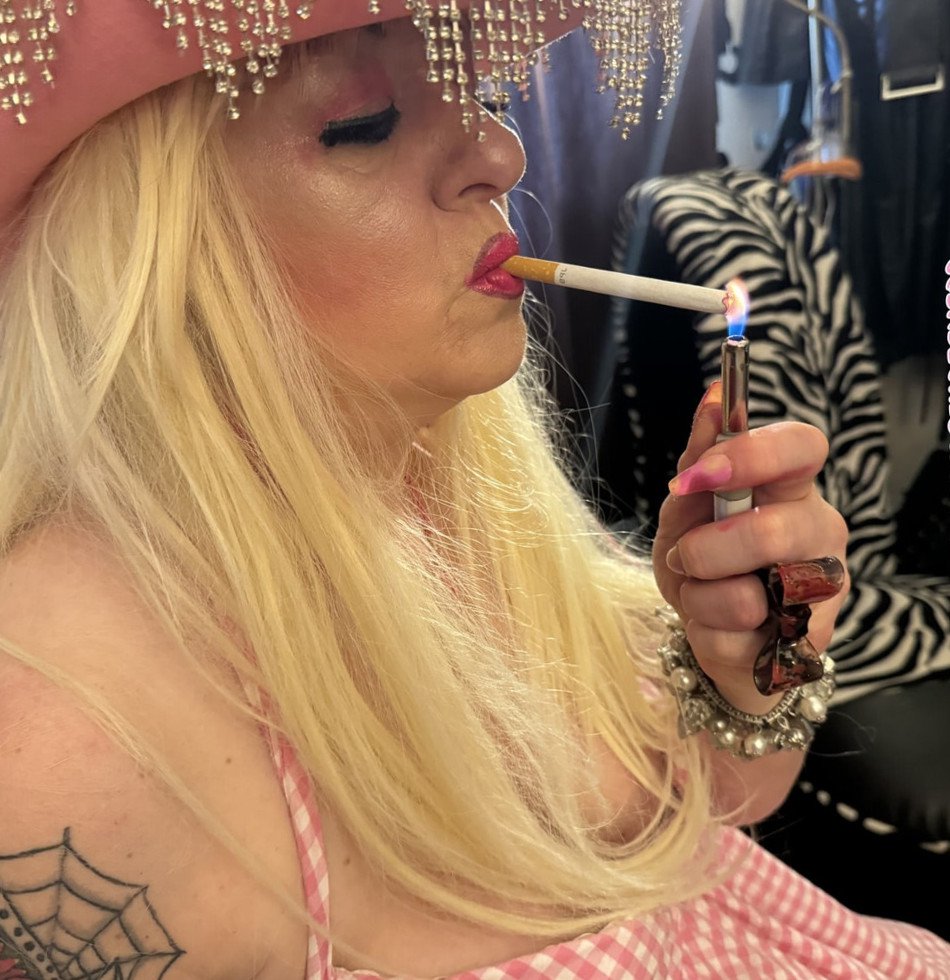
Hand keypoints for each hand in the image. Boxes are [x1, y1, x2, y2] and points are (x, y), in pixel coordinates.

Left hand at [652, 383, 850, 712]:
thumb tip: (713, 397)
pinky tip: (718, 626)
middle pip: (775, 531)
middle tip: (686, 555)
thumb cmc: (702, 560)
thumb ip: (699, 459)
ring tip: (703, 591)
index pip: (803, 447)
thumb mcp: (686, 507)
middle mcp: (820, 532)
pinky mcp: (807, 644)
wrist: (710, 630)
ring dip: (699, 595)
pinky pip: (734, 640)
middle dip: (705, 549)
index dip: (749, 456)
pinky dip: (705, 632)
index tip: (697, 475)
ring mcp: (821, 592)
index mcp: (791, 488)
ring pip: (749, 596)